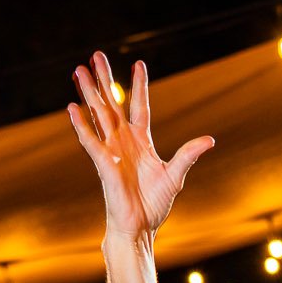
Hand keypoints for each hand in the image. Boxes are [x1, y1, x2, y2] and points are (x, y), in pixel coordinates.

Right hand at [67, 52, 213, 238]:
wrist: (140, 227)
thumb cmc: (154, 204)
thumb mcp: (175, 175)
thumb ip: (188, 155)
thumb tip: (209, 140)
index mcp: (141, 141)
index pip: (138, 106)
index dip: (139, 85)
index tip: (138, 63)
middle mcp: (123, 141)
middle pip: (112, 103)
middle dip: (104, 79)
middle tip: (96, 55)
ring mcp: (111, 150)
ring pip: (98, 115)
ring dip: (88, 93)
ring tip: (78, 70)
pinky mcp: (103, 164)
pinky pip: (90, 140)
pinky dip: (81, 124)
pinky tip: (72, 107)